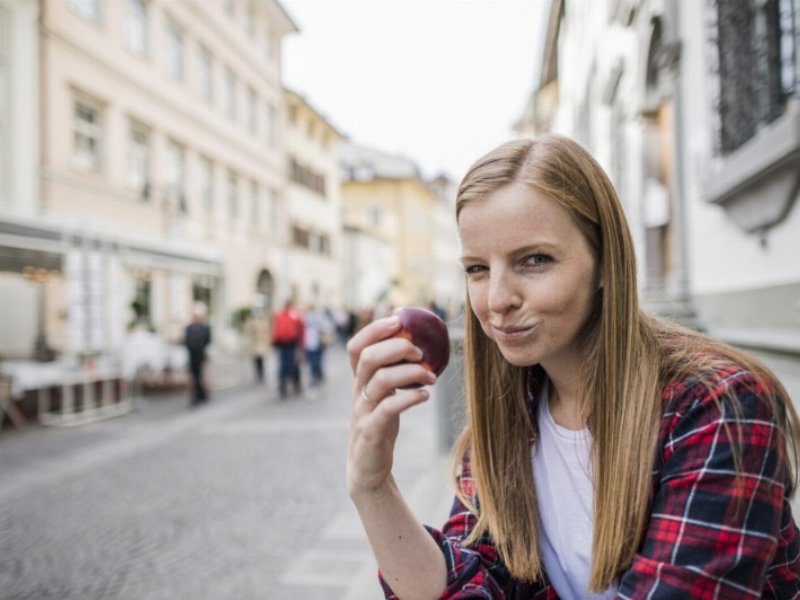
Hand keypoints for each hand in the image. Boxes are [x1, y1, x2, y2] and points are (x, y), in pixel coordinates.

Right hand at [346, 315, 435, 496]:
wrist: (368, 467)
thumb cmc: (381, 424)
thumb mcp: (384, 395)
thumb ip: (394, 371)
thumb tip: (420, 344)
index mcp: (359, 380)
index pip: (356, 346)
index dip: (374, 329)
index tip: (398, 320)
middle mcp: (357, 392)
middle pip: (368, 358)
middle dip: (396, 348)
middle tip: (421, 352)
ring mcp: (362, 412)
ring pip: (380, 381)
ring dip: (410, 373)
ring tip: (431, 378)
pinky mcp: (371, 431)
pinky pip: (388, 409)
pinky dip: (409, 398)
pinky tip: (424, 397)